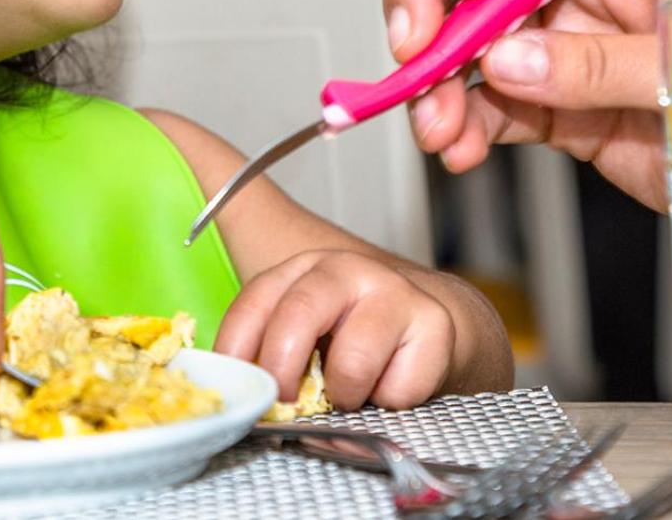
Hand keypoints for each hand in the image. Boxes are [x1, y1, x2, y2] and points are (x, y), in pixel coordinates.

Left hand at [214, 249, 453, 409]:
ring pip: (351, 364)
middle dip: (281, 371)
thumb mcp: (307, 327)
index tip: (239, 387)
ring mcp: (392, 292)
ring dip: (345, 395)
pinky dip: (390, 401)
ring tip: (351, 391)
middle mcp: (345, 270)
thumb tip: (238, 394)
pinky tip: (391, 382)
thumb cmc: (354, 333)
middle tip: (284, 402)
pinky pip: (398, 389)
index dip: (237, 349)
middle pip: (297, 317)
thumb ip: (270, 348)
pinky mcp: (434, 324)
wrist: (430, 324)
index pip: (255, 301)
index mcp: (302, 268)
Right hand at [382, 0, 671, 208]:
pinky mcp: (556, 103)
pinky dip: (461, 124)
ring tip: (436, 125)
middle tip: (412, 48)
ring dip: (436, 77)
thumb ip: (603, 63)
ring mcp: (565, 41)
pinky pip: (487, 101)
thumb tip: (507, 60)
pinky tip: (460, 148)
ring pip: (467, 35)